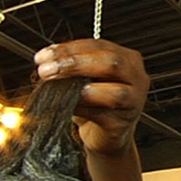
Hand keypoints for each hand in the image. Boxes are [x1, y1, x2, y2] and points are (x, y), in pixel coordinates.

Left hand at [34, 39, 148, 154]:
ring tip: (58, 88)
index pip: (99, 45)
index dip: (69, 49)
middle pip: (110, 63)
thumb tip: (47, 60)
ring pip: (114, 91)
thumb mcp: (85, 77)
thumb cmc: (95, 102)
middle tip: (47, 70)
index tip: (43, 56)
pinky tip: (65, 106)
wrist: (103, 135)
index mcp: (127, 59)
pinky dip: (82, 108)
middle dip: (75, 63)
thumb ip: (72, 65)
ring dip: (81, 88)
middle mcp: (136, 77)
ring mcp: (133, 102)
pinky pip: (102, 115)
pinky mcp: (121, 124)